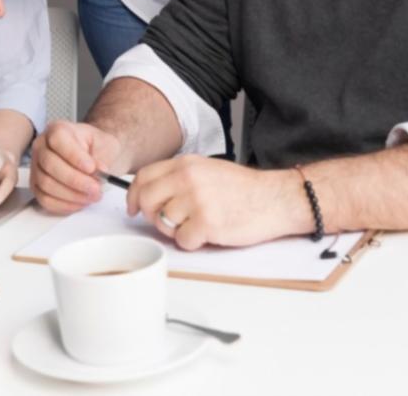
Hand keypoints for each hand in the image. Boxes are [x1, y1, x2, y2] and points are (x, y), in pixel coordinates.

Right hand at [31, 120, 122, 213]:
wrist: (93, 155)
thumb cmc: (96, 146)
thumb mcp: (106, 143)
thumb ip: (102, 156)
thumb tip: (98, 171)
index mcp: (58, 129)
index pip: (58, 140)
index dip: (74, 156)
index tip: (92, 168)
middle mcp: (42, 146)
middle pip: (50, 164)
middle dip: (75, 180)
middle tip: (96, 188)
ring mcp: (36, 167)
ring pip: (47, 184)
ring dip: (72, 195)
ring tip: (91, 196)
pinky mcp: (37, 186)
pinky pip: (45, 199)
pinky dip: (65, 204)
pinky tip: (80, 201)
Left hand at [126, 155, 303, 249]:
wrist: (274, 198)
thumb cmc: (242, 189)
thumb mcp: (207, 170)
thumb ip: (179, 177)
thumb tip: (150, 194)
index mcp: (186, 164)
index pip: (144, 176)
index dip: (133, 195)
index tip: (133, 208)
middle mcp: (187, 178)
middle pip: (146, 200)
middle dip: (152, 216)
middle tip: (168, 222)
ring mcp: (196, 200)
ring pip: (163, 222)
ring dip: (175, 231)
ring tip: (195, 225)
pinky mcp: (207, 222)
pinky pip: (182, 240)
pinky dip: (192, 242)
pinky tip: (208, 233)